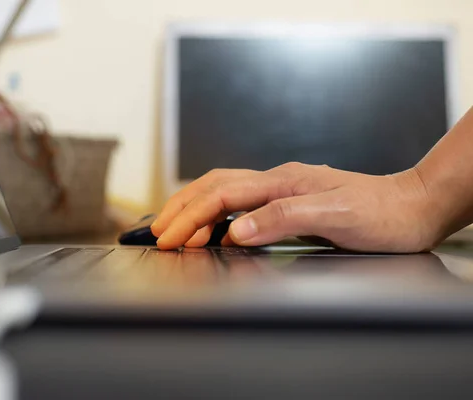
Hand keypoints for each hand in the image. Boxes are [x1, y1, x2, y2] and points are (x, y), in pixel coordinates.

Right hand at [151, 163, 442, 252]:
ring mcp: (281, 189)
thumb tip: (235, 231)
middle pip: (214, 186)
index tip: (168, 238)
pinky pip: (240, 203)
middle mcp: (277, 181)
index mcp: (283, 182)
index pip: (222, 196)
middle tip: (157, 232)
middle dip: (181, 208)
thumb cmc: (380, 213)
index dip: (190, 217)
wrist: (411, 207)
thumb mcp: (335, 217)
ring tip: (173, 228)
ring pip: (223, 191)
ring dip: (193, 208)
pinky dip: (215, 215)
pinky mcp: (287, 201)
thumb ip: (283, 219)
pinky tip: (211, 230)